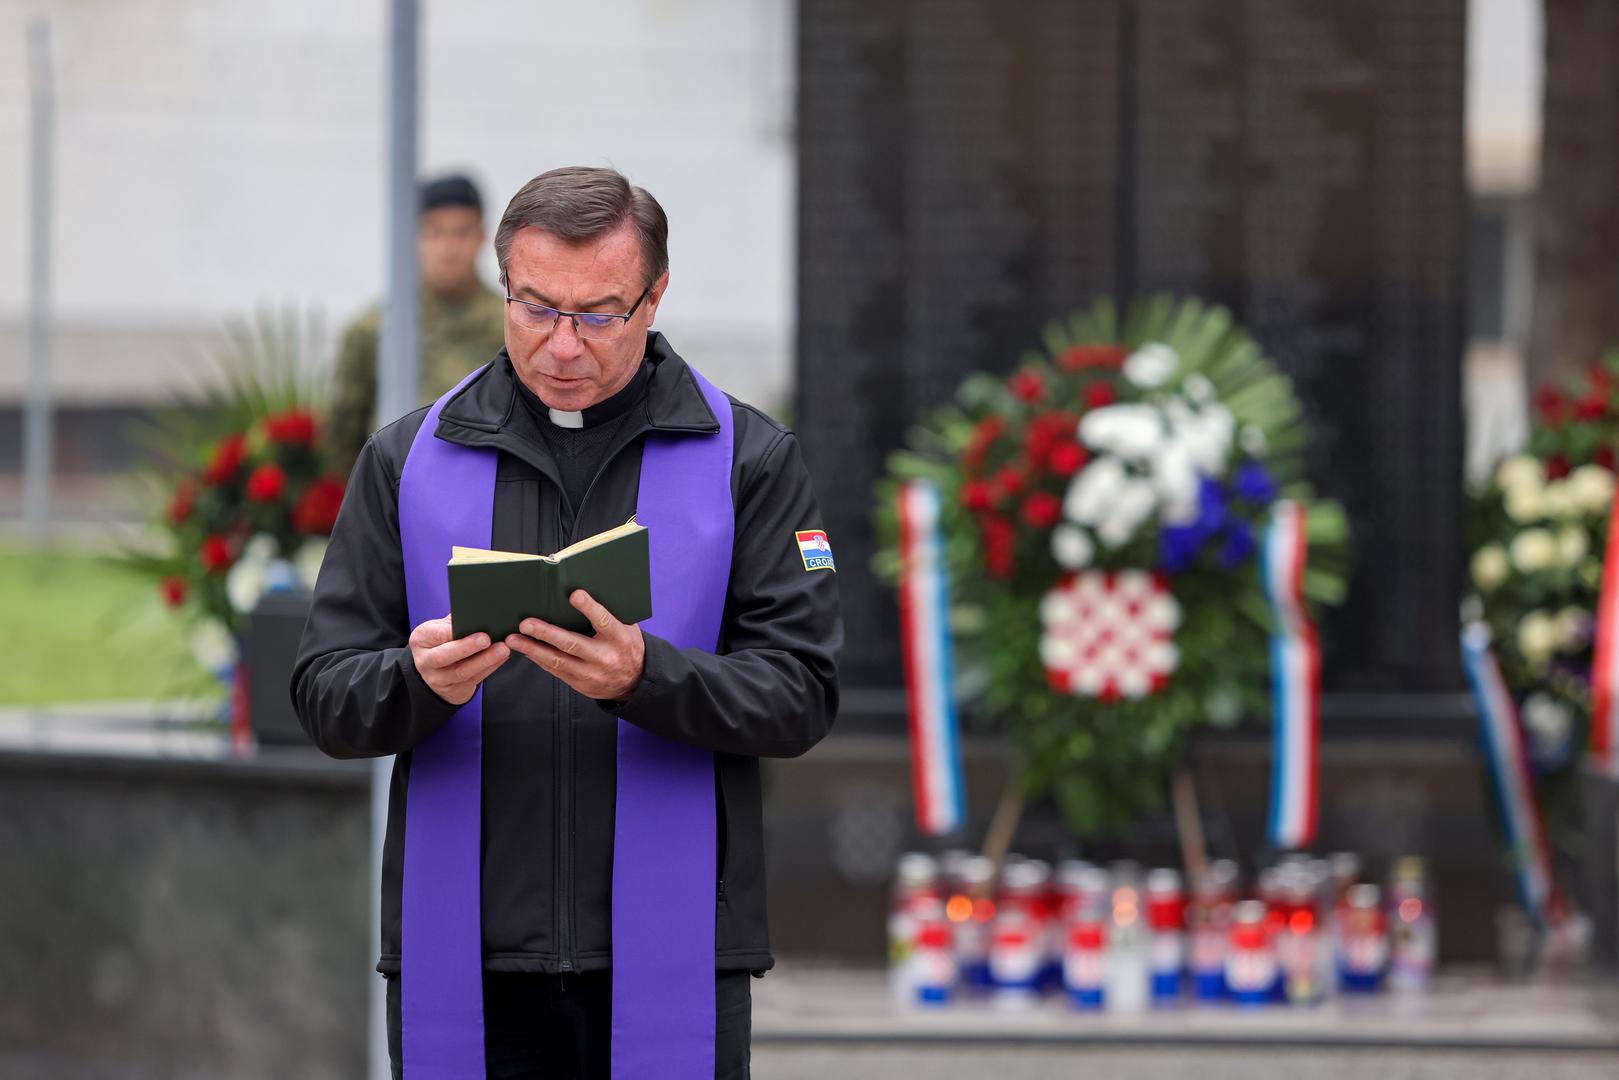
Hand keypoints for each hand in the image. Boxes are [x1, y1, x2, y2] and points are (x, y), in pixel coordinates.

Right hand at [409, 615, 509, 705]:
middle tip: (487, 639)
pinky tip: (502, 658)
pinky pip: (474, 679)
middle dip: (467, 647)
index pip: (436, 635)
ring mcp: (438, 679)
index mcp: (420, 640)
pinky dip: (490, 668)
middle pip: (444, 656)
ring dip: (485, 660)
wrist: (435, 672)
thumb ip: (453, 621)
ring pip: (462, 671)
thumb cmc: (442, 642)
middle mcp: (425, 661)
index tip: (471, 625)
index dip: (452, 631)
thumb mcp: (439, 629)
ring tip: (502, 649)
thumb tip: (477, 610)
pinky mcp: (454, 691)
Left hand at [506, 590, 645, 702]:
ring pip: (557, 660)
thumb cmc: (626, 645)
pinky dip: (537, 658)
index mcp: (619, 638)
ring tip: (513, 639)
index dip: (589, 608)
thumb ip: (609, 612)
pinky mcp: (579, 683)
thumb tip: (580, 591)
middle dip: (546, 633)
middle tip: (526, 623)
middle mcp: (604, 657)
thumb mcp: (627, 627)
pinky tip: (524, 649)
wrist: (634, 681)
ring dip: (532, 649)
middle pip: (572, 644)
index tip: (574, 594)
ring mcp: (590, 673)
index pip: (603, 621)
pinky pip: (554, 670)